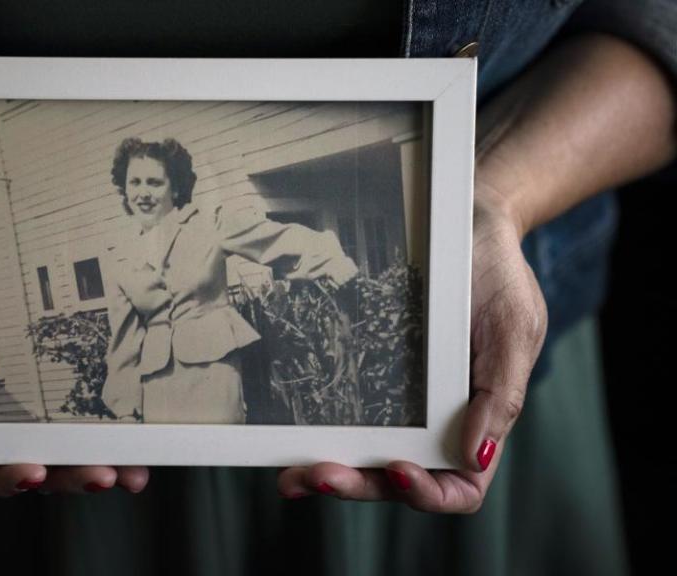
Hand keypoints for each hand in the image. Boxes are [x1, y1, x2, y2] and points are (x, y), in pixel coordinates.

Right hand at [0, 197, 149, 496]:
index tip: (30, 471)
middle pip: (30, 463)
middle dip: (67, 475)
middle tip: (103, 475)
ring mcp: (30, 394)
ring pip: (63, 446)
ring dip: (98, 463)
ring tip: (133, 473)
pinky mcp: (61, 367)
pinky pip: (87, 407)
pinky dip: (112, 428)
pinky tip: (138, 440)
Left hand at [276, 184, 546, 511]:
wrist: (462, 221)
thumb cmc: (500, 275)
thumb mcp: (515, 328)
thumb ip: (501, 394)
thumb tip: (476, 457)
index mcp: (478, 420)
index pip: (459, 486)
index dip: (429, 493)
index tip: (399, 468)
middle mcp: (433, 421)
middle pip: (396, 479)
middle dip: (358, 485)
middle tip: (320, 474)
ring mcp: (396, 401)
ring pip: (362, 455)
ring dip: (327, 470)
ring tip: (291, 474)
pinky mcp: (365, 372)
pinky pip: (340, 411)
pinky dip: (313, 432)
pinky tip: (284, 438)